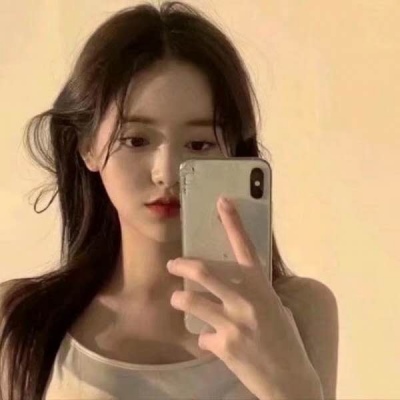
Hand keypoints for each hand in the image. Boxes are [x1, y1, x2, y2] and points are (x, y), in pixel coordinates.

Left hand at [166, 196, 321, 399]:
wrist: (290, 382)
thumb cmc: (285, 341)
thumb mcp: (275, 309)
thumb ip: (255, 293)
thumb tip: (234, 283)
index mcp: (262, 287)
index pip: (245, 247)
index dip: (233, 222)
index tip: (221, 202)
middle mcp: (245, 300)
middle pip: (204, 272)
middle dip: (183, 265)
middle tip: (173, 264)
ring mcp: (233, 323)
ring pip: (190, 301)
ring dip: (180, 298)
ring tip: (179, 299)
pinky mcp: (222, 346)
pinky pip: (202, 336)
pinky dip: (204, 338)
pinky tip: (213, 343)